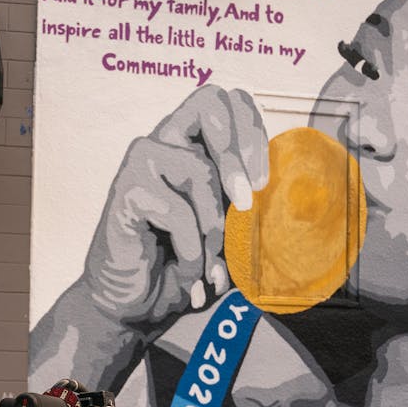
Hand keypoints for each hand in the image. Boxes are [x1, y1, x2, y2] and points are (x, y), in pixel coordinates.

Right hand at [85, 86, 268, 331]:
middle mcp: (164, 143)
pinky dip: (192, 250)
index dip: (252, 127)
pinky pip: (178, 211)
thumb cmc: (180, 265)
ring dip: (214, 226)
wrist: (134, 306)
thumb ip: (245, 202)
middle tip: (247, 202)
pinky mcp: (126, 192)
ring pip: (199, 170)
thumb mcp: (226, 230)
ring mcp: (141, 164)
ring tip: (210, 262)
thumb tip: (281, 191)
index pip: (227, 100)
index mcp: (191, 144)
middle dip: (238, 152)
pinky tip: (188, 272)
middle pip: (208, 101)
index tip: (264, 179)